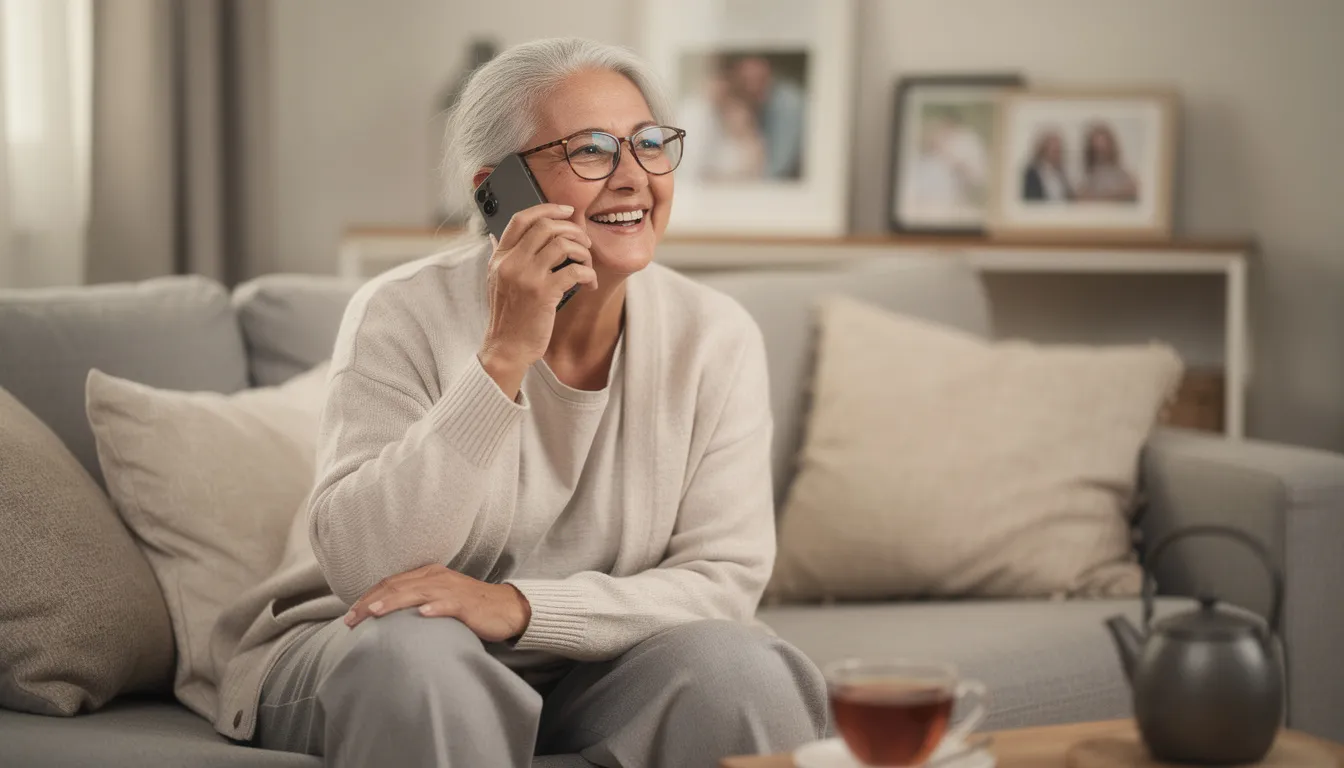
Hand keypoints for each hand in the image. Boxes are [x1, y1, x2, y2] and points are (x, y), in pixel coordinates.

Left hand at [345, 564, 531, 642]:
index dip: (368, 597)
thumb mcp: (439, 599)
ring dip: (393, 602)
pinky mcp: (467, 604)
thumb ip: (417, 602)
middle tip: (350, 620)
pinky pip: (449, 604)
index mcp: (428, 575)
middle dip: (371, 602)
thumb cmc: (470, 607)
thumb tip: (388, 618)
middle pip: (397, 586)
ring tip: (374, 613)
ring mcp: (451, 590)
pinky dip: (435, 607)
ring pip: (416, 592)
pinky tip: (422, 614)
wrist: (507, 608)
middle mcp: (436, 578)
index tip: (350, 615)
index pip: (391, 583)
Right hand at [480, 203, 597, 397]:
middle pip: (546, 226)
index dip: (547, 208)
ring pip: (563, 244)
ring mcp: (527, 277)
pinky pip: (575, 271)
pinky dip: (588, 274)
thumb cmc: (507, 315)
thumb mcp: (495, 280)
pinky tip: (589, 283)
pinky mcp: (543, 294)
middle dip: (572, 229)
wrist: (506, 347)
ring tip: (587, 264)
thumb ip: (499, 256)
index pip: (521, 218)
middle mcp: (511, 262)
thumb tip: (495, 235)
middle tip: (584, 242)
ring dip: (583, 251)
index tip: (567, 210)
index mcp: (500, 257)